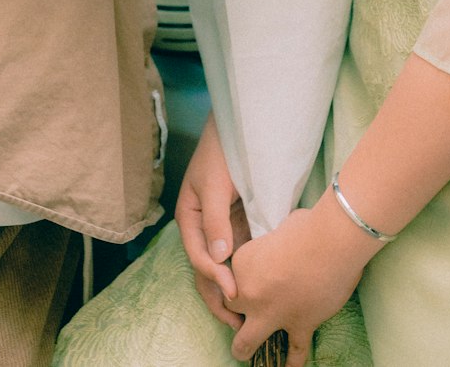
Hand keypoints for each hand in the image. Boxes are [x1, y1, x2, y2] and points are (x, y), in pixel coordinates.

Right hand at [176, 112, 249, 328]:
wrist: (240, 128)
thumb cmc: (221, 151)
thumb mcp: (214, 184)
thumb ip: (216, 221)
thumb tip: (219, 258)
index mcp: (189, 219)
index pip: (198, 256)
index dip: (214, 277)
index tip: (235, 291)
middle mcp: (203, 228)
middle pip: (206, 270)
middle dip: (219, 296)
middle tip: (238, 321)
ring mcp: (222, 229)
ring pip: (223, 267)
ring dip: (233, 290)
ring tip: (249, 315)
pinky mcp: (240, 226)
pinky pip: (241, 254)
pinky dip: (246, 273)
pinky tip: (260, 287)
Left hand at [228, 195, 373, 365]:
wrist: (329, 243)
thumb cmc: (304, 227)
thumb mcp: (276, 231)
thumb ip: (271, 246)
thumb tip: (282, 247)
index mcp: (242, 264)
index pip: (230, 277)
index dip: (239, 277)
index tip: (250, 275)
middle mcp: (250, 293)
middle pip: (229, 309)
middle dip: (232, 312)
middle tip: (241, 313)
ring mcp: (272, 315)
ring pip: (246, 342)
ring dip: (243, 348)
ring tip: (243, 352)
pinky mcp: (298, 326)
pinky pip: (294, 352)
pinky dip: (292, 362)